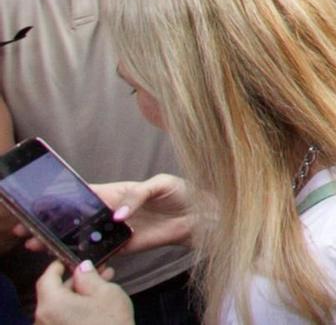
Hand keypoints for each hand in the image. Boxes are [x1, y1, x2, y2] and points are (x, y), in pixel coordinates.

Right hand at [16, 175, 192, 257]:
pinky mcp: (124, 246)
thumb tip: (118, 214)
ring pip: (83, 236)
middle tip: (30, 229)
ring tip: (39, 245)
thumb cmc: (181, 193)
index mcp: (116, 191)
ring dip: (63, 240)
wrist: (198, 217)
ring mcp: (116, 230)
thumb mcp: (161, 184)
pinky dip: (85, 256)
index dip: (63, 197)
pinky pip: (101, 252)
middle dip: (54, 222)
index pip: (85, 193)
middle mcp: (112, 210)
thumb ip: (138, 195)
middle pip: (77, 216)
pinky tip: (68, 259)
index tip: (42, 203)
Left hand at [32, 259, 130, 324]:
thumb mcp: (105, 292)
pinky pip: (63, 318)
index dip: (59, 265)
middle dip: (74, 280)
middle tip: (96, 271)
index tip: (70, 259)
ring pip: (60, 306)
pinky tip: (96, 304)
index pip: (46, 277)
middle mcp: (44, 318)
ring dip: (78, 295)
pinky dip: (76, 309)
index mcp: (52, 303)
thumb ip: (89, 276)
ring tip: (102, 286)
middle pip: (53, 293)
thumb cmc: (110, 324)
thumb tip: (82, 268)